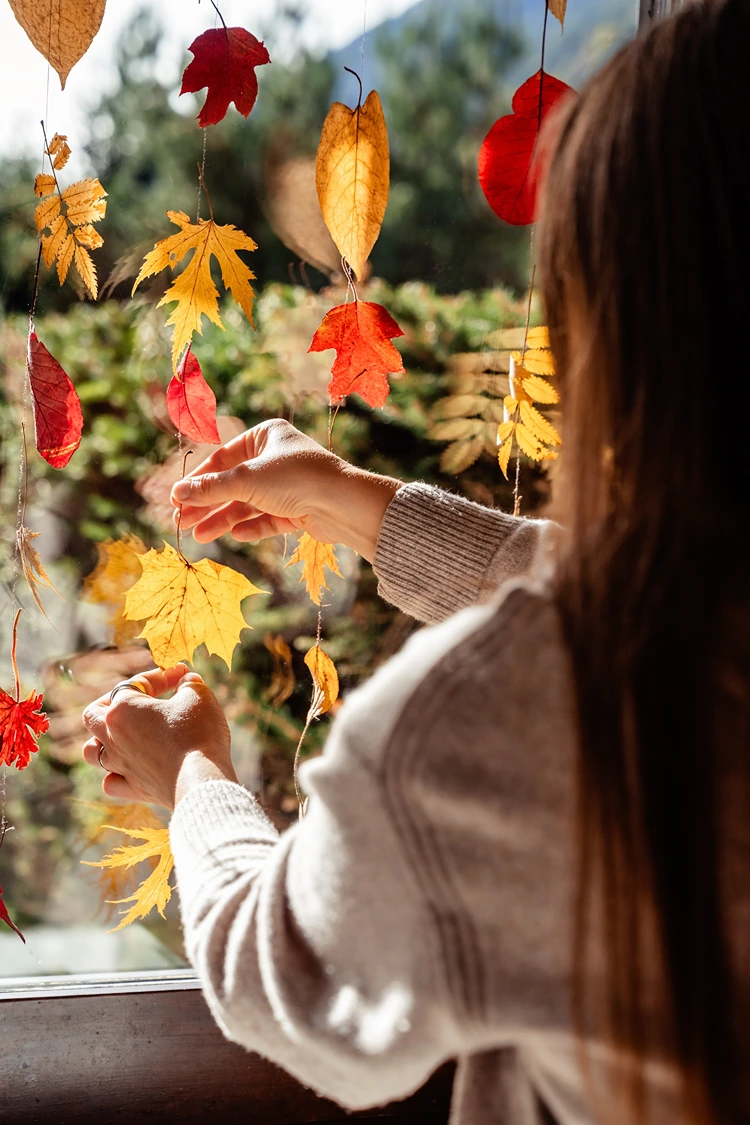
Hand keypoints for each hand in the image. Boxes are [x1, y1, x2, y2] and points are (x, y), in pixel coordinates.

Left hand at [81, 667, 236, 809]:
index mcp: (123, 708)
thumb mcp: (199, 696)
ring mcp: (119, 765)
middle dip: (111, 703)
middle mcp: (112, 736)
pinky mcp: (132, 789)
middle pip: (93, 714)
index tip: (182, 674)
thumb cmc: (197, 733)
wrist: (201, 780)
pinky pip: (111, 782)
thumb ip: (188, 683)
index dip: (162, 676)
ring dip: (102, 741)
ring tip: (122, 736)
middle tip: (135, 702)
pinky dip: (116, 775)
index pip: (136, 682)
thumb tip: (187, 681)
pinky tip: (131, 770)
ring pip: (92, 751)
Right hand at [170, 419, 400, 562]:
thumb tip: (177, 493)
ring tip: (200, 536)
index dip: (199, 479)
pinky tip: (236, 535)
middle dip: (208, 503)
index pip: (223, 457)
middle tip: (182, 521)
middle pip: (233, 483)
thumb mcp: (246, 480)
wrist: (343, 503)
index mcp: (266, 436)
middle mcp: (277, 458)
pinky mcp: (299, 509)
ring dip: (224, 519)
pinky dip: (252, 526)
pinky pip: (269, 518)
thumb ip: (211, 488)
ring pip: (248, 503)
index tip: (176, 498)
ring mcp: (289, 485)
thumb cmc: (295, 478)